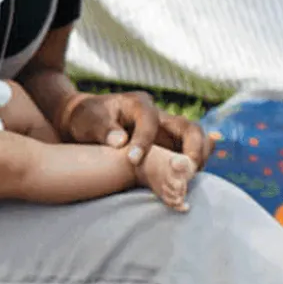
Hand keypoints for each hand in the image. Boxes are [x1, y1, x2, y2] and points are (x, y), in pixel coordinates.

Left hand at [63, 90, 215, 170]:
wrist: (85, 122)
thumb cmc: (86, 118)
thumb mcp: (88, 119)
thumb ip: (103, 128)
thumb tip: (120, 142)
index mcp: (139, 104)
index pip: (150, 121)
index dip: (144, 141)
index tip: (132, 160)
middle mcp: (159, 116)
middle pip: (189, 128)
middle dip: (193, 149)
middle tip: (185, 171)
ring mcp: (165, 132)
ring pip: (194, 142)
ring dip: (197, 159)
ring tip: (188, 180)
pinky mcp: (166, 147)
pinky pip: (186, 154)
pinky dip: (192, 165)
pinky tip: (193, 178)